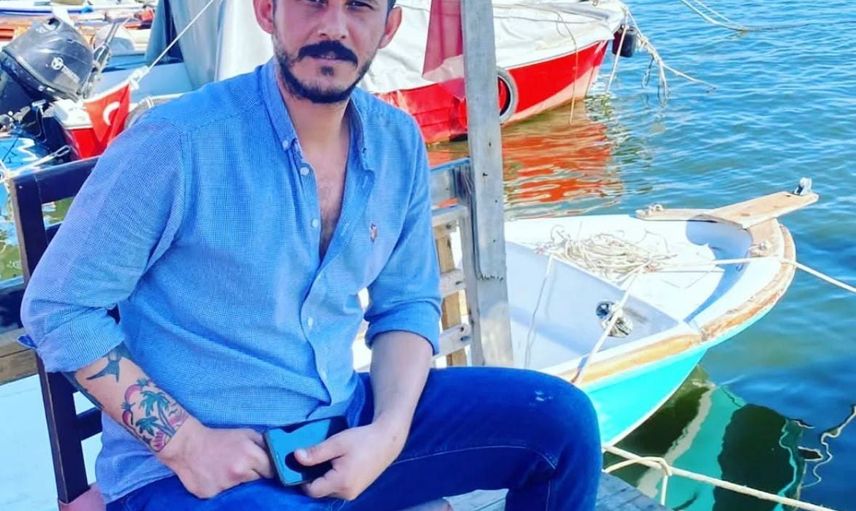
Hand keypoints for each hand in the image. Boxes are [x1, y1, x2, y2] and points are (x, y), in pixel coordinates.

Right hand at [156, 416, 273, 498]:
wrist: (187, 446)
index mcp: (250, 456)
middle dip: (253, 476)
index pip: (271, 472)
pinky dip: (222, 489)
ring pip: (240, 489)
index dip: (269, 470)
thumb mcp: (245, 433)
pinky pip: (224, 495)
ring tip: (226, 471)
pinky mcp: (211, 495)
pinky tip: (215, 478)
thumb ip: (264, 443)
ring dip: (237, 483)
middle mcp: (238, 473)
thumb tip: (279, 453)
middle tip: (242, 468)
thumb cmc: (219, 438)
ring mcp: (224, 486)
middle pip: (257, 481)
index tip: (265, 469)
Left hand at [296, 419, 408, 500]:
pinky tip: (337, 464)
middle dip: (314, 477)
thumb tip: (295, 457)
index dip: (302, 478)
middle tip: (316, 458)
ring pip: (328, 490)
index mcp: (341, 482)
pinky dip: (333, 478)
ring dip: (324, 478)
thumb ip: (316, 452)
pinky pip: (337, 488)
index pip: (312, 490)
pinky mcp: (357, 490)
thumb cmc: (362, 440)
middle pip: (320, 491)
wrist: (386, 441)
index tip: (302, 463)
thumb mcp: (337, 443)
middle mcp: (347, 493)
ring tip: (328, 460)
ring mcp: (353, 493)